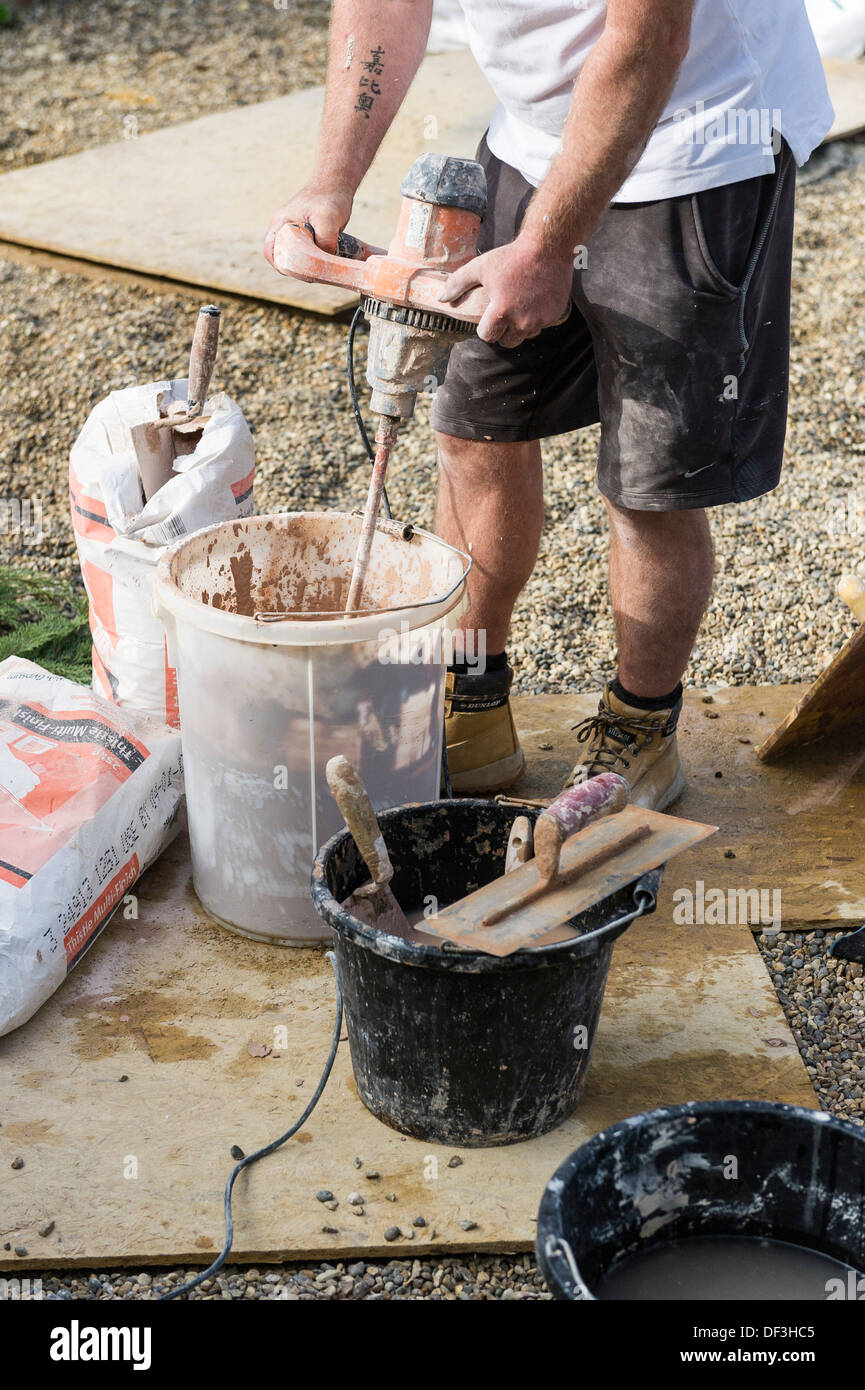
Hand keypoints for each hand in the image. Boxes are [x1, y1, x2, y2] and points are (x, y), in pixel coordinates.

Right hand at [264, 184, 353, 265]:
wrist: (336, 185)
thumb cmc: (328, 198)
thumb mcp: (328, 219)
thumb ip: (325, 240)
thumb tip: (324, 262)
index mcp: (280, 223)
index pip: (270, 250)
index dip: (279, 265)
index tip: (296, 273)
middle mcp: (284, 229)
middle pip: (282, 257)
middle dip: (295, 270)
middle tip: (312, 276)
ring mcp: (295, 233)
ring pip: (295, 257)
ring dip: (306, 267)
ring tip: (321, 271)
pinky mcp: (307, 236)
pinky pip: (305, 254)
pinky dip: (313, 262)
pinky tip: (325, 265)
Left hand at [439, 236, 573, 346]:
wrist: (548, 247)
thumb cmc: (512, 256)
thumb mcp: (481, 266)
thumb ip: (459, 283)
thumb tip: (441, 298)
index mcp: (502, 311)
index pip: (487, 336)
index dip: (485, 328)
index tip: (488, 317)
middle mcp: (522, 320)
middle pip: (507, 342)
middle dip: (502, 332)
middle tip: (503, 313)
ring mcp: (540, 320)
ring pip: (525, 336)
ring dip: (520, 328)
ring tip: (519, 307)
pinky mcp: (554, 315)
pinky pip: (541, 326)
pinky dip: (537, 319)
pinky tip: (534, 303)